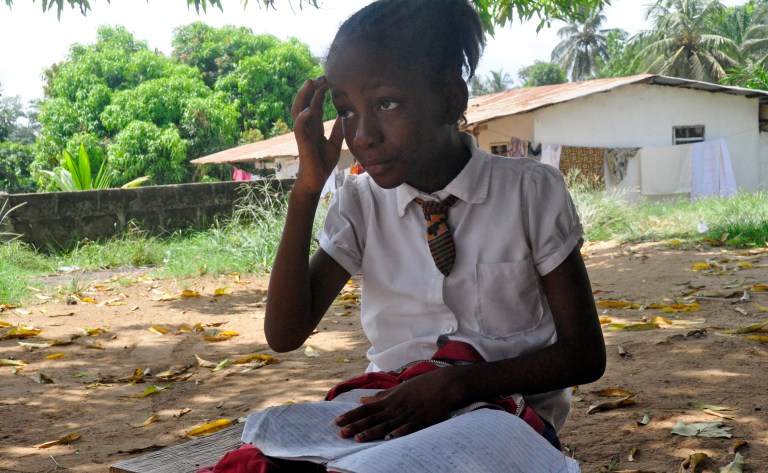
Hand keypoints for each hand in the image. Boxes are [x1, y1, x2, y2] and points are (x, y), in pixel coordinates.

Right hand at [290, 76, 343, 193]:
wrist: (316, 180)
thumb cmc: (322, 163)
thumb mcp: (335, 143)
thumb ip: (337, 129)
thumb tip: (345, 115)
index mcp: (314, 126)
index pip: (315, 103)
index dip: (320, 90)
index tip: (328, 78)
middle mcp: (307, 127)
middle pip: (305, 102)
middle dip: (312, 88)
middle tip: (321, 76)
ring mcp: (303, 134)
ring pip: (298, 111)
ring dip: (303, 96)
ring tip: (309, 83)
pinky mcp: (303, 144)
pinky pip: (299, 129)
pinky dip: (302, 119)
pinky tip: (308, 110)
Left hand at [334, 367, 466, 441]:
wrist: (444, 385)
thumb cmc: (420, 387)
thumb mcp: (397, 390)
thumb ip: (379, 397)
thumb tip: (361, 399)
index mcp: (389, 400)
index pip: (365, 408)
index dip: (351, 415)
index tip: (337, 421)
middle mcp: (395, 407)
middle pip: (372, 418)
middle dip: (356, 426)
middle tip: (341, 433)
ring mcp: (407, 414)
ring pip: (386, 424)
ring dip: (372, 432)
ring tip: (359, 438)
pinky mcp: (421, 420)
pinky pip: (407, 428)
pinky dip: (398, 433)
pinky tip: (389, 438)